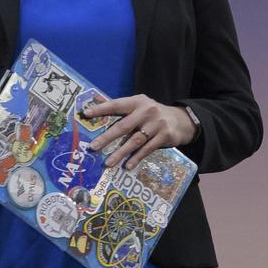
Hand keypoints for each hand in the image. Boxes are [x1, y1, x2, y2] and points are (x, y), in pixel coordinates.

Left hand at [82, 96, 197, 169]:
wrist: (181, 121)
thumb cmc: (152, 115)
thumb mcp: (140, 107)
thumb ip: (123, 112)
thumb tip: (96, 117)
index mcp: (137, 102)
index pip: (117, 105)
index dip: (101, 109)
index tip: (86, 114)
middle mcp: (147, 111)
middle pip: (124, 126)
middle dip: (107, 137)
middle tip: (93, 147)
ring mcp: (156, 124)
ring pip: (135, 140)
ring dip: (120, 153)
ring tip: (108, 163)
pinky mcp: (164, 136)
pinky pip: (147, 149)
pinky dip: (136, 158)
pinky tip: (127, 165)